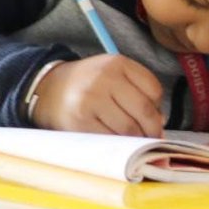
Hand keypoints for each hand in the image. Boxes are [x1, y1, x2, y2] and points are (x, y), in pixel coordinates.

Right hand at [33, 56, 164, 137]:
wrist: (48, 89)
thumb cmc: (89, 84)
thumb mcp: (113, 74)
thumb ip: (139, 90)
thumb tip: (160, 121)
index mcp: (117, 63)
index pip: (153, 89)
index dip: (158, 108)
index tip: (157, 118)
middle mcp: (104, 78)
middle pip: (144, 111)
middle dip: (153, 129)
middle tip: (153, 137)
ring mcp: (90, 100)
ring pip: (129, 128)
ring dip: (137, 139)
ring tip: (135, 141)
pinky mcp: (80, 121)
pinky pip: (111, 139)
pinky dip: (120, 145)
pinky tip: (118, 143)